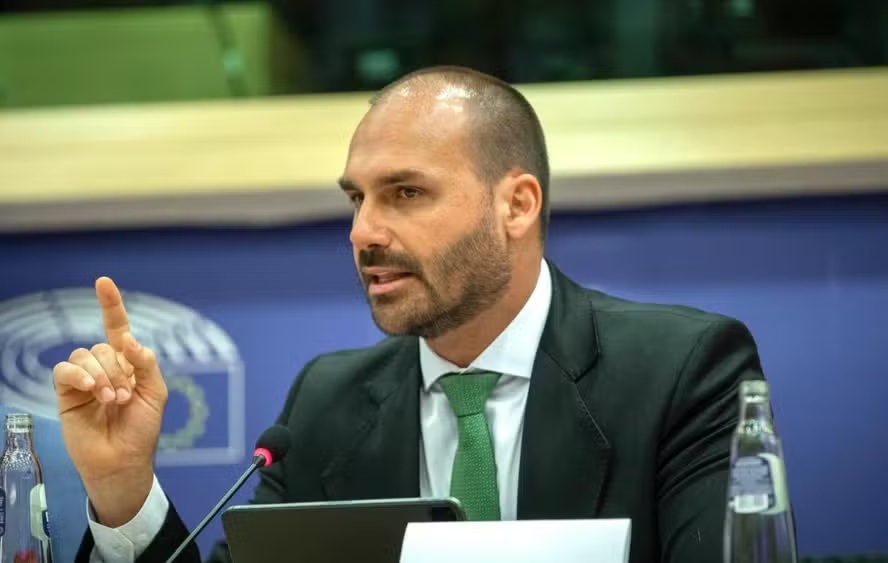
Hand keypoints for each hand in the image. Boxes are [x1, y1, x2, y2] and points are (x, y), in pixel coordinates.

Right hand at [52, 277, 167, 526]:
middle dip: (117, 369)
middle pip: (104, 346)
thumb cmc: (142, 429)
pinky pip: (65, 370)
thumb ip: (146, 364)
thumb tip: (129, 340)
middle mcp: (105, 367)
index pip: (116, 328)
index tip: (103, 282)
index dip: (111, 306)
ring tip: (112, 400)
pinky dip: (79, 375)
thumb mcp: (156, 393)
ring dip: (102, 376)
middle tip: (124, 397)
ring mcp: (84, 379)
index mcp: (128, 364)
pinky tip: (90, 390)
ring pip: (86, 355)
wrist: (123, 461)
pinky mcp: (66, 393)